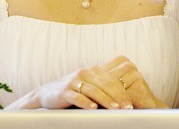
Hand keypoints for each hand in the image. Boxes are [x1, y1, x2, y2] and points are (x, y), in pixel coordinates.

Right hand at [23, 55, 166, 109]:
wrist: (47, 93)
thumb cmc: (73, 91)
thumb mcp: (89, 86)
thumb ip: (104, 88)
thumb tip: (124, 99)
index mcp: (94, 71)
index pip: (112, 81)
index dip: (123, 91)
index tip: (132, 103)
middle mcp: (85, 73)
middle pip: (106, 84)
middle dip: (118, 97)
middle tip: (128, 108)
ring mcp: (74, 81)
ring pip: (93, 90)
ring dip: (106, 100)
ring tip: (115, 108)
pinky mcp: (64, 91)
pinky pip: (77, 96)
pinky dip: (85, 102)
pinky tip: (93, 108)